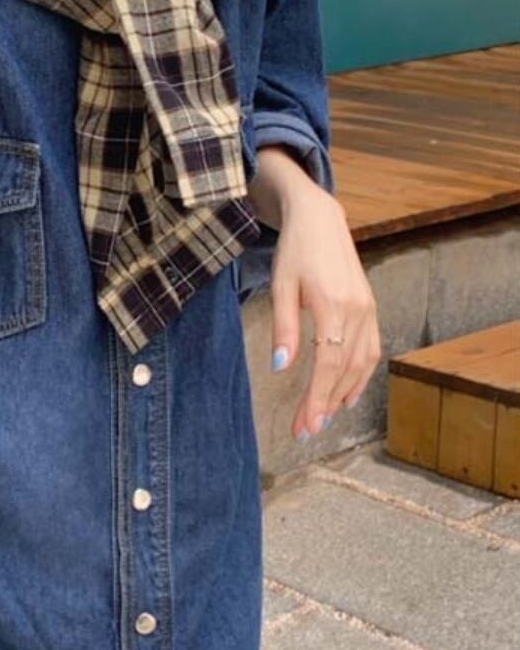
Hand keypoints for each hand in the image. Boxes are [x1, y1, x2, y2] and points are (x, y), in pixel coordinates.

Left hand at [250, 146, 381, 440]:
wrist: (319, 219)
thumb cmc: (294, 251)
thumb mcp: (280, 286)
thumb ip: (283, 329)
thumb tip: (279, 367)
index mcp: (333, 306)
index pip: (327, 364)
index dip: (317, 398)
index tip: (305, 425)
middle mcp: (357, 311)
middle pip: (344, 370)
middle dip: (325, 404)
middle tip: (306, 430)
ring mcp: (368, 309)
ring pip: (362, 363)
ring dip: (343, 394)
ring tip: (323, 418)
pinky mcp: (370, 308)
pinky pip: (371, 349)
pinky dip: (361, 375)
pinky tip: (348, 394)